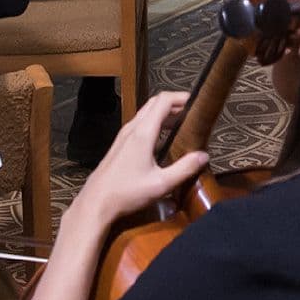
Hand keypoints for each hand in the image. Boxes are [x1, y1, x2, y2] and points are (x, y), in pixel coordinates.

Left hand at [75, 91, 213, 220]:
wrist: (96, 202)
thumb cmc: (127, 193)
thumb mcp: (161, 183)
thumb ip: (185, 168)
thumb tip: (204, 155)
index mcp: (143, 133)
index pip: (163, 101)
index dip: (181, 97)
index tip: (197, 102)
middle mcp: (132, 129)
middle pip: (154, 104)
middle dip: (174, 104)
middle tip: (192, 113)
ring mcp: (123, 136)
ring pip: (145, 114)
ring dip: (164, 114)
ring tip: (181, 124)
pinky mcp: (120, 145)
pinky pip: (139, 125)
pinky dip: (154, 124)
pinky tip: (163, 141)